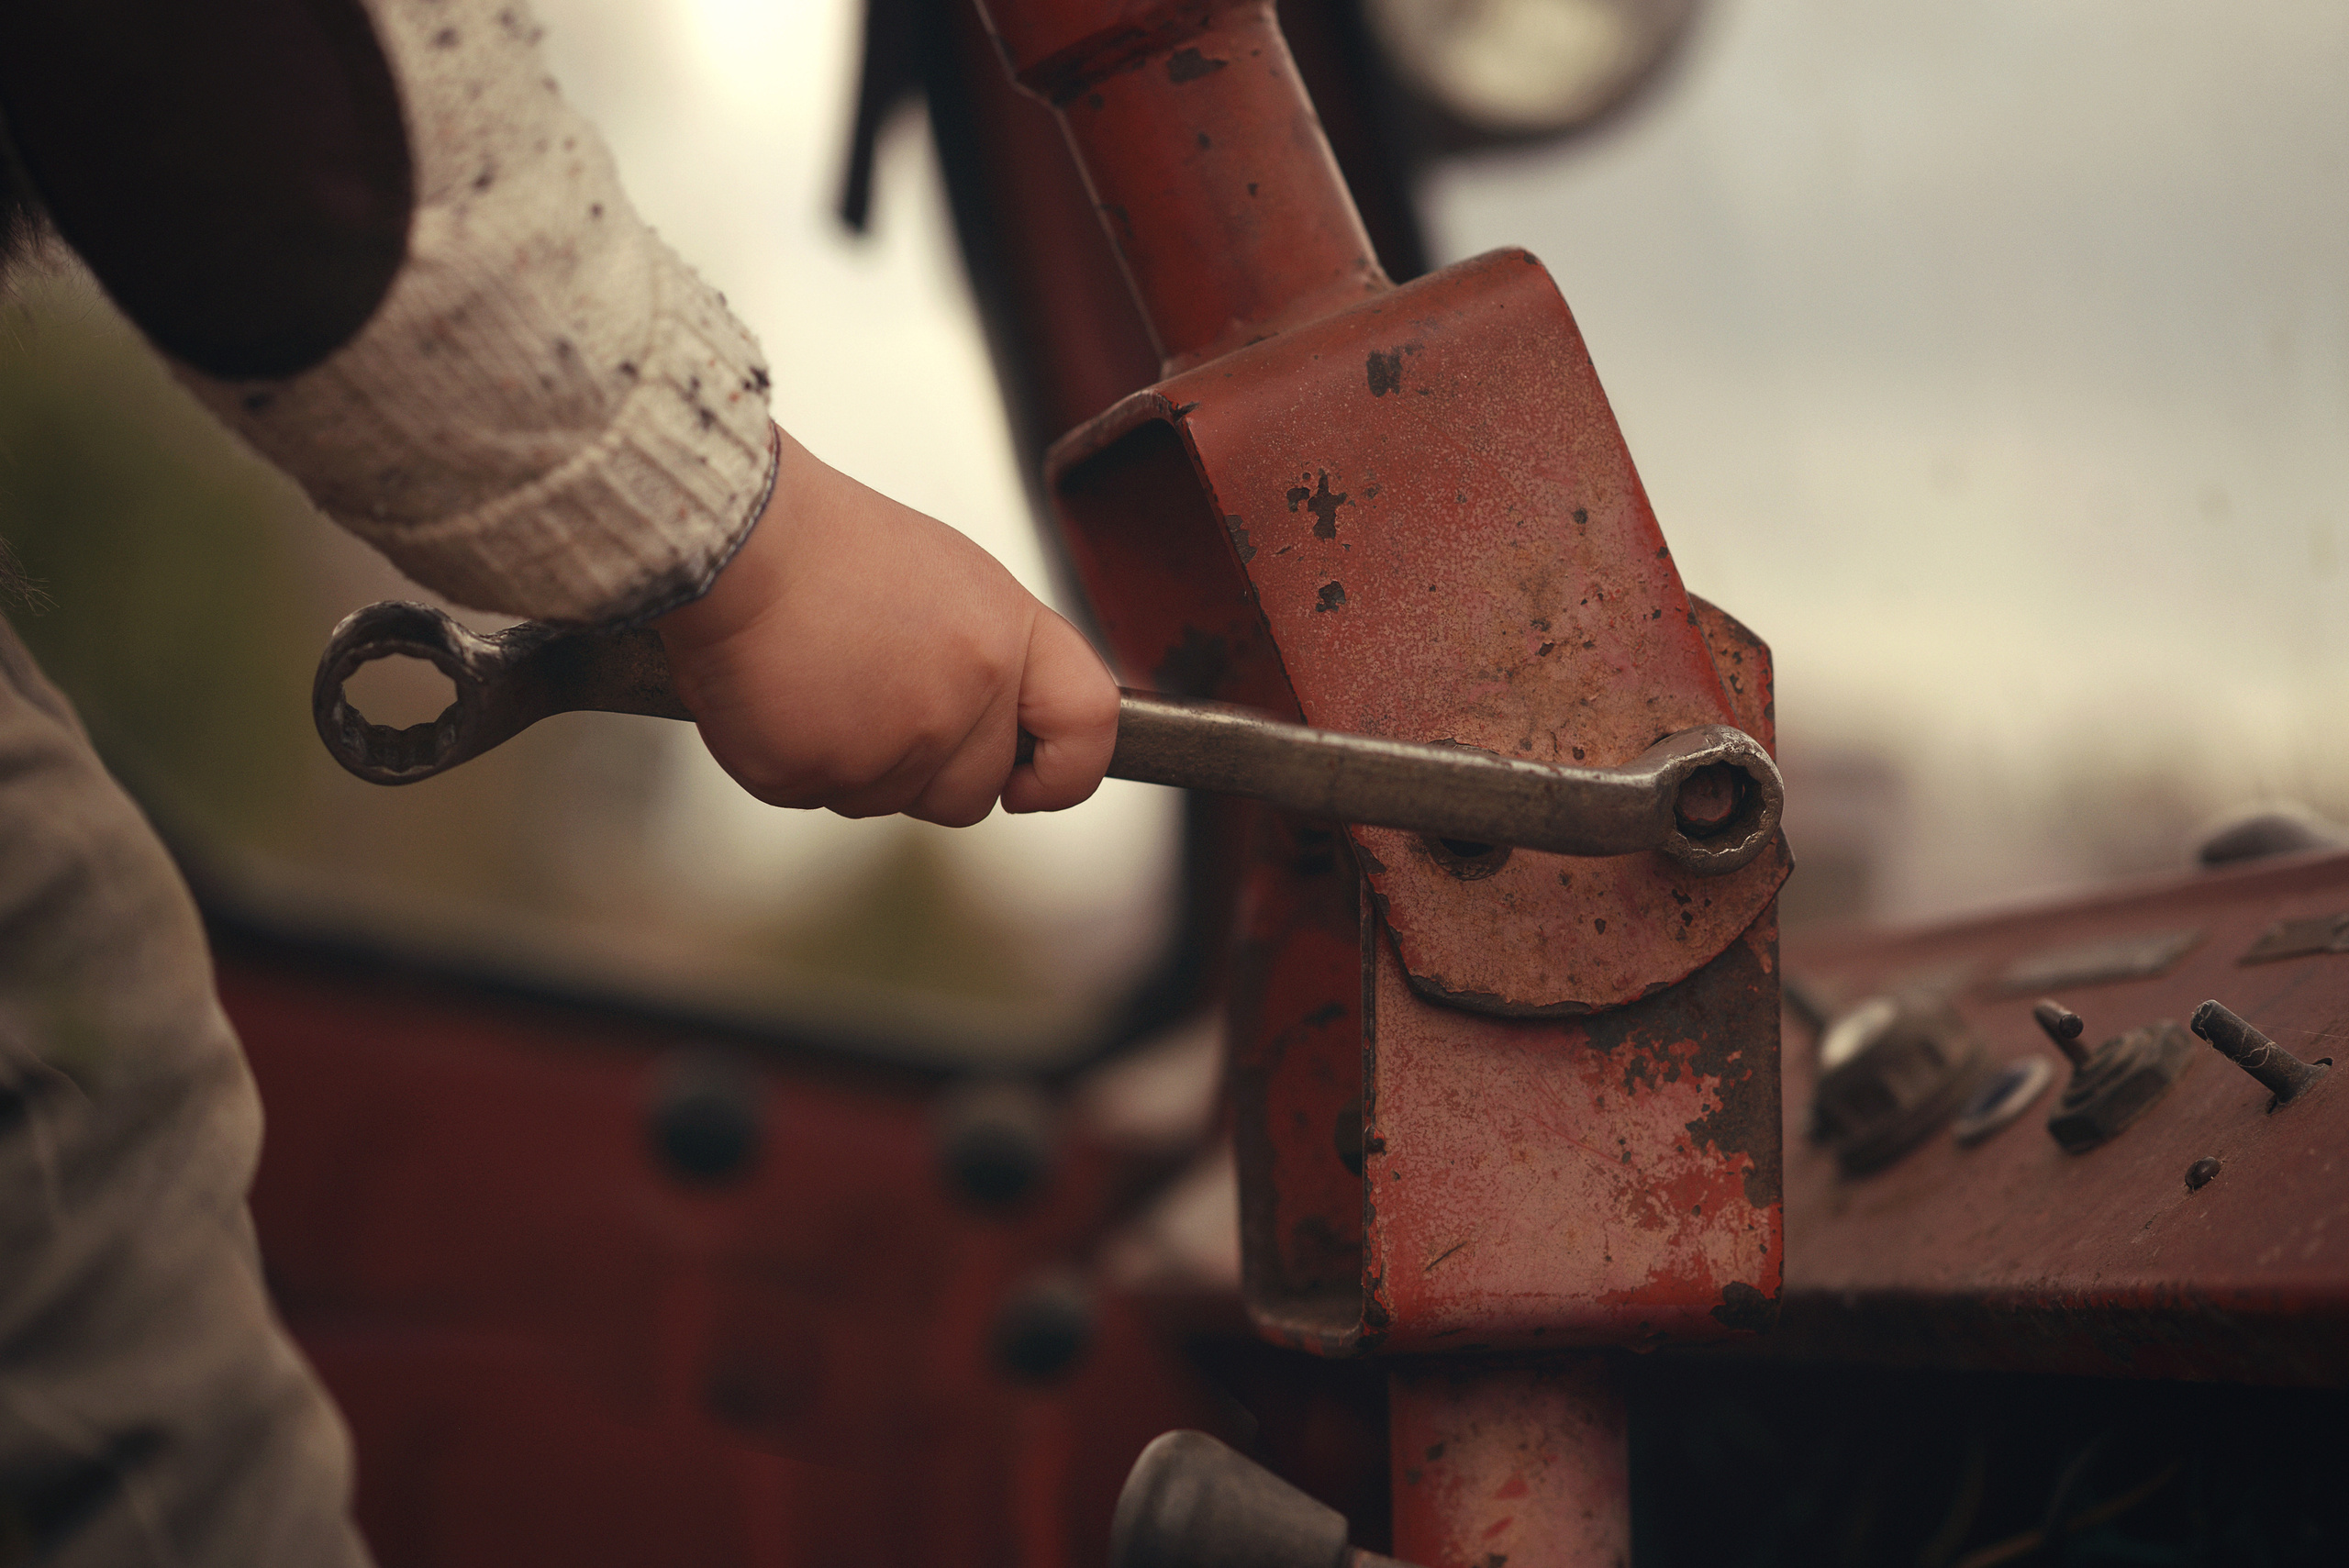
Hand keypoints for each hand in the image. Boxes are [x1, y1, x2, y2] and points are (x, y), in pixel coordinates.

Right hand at [654, 426, 1118, 825]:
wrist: (732, 533)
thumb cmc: (830, 546)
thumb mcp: (952, 581)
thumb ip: (991, 659)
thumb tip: (1000, 724)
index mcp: (1007, 637)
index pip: (1089, 724)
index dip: (1066, 770)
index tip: (1034, 782)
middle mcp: (963, 698)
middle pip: (973, 793)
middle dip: (930, 770)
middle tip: (875, 700)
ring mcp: (888, 745)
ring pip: (887, 800)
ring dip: (854, 761)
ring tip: (819, 676)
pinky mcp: (810, 773)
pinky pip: (814, 796)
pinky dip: (791, 759)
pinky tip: (778, 695)